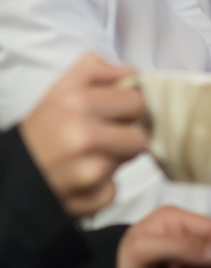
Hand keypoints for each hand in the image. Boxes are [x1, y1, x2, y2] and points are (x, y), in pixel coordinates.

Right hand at [18, 53, 149, 216]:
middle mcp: (84, 135)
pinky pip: (114, 189)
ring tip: (87, 158)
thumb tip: (132, 73)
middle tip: (102, 138)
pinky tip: (77, 181)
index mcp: (78, 102)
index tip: (115, 112)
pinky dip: (99, 189)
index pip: (137, 99)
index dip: (128, 107)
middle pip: (141, 134)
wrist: (9, 176)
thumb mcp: (58, 91)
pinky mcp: (91, 197)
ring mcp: (89, 169)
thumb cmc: (39, 133)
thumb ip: (95, 70)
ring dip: (114, 160)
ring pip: (129, 161)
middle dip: (125, 135)